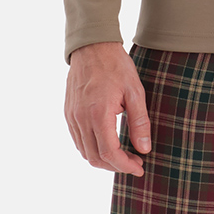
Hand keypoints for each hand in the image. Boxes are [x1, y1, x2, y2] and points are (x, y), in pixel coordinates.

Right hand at [65, 42, 152, 175]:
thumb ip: (139, 123)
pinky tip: (108, 144)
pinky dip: (92, 149)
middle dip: (116, 166)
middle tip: (135, 163)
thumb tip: (144, 149)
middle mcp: (81, 118)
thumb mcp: (136, 92)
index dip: (125, 165)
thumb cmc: (116, 66)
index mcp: (98, 113)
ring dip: (104, 160)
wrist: (92, 46)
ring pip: (85, 152)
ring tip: (123, 156)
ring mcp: (72, 116)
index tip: (139, 167)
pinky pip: (78, 140)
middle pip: (95, 157)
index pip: (109, 152)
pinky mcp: (68, 113)